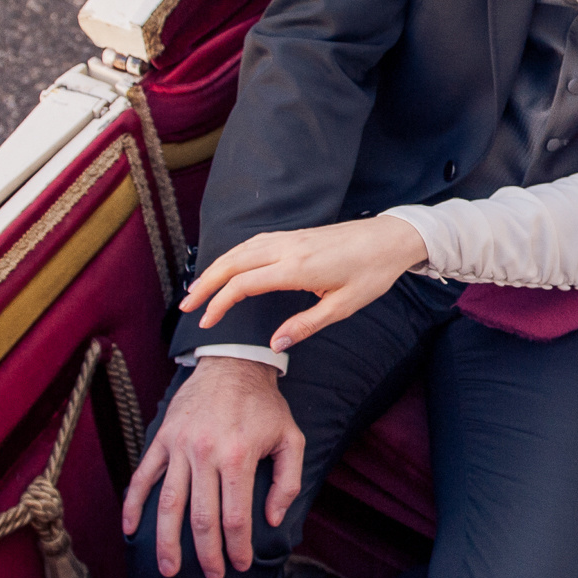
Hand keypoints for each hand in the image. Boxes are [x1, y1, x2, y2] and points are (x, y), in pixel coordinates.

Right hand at [119, 356, 305, 577]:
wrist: (232, 362)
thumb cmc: (264, 405)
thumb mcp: (290, 439)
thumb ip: (288, 482)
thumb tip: (272, 520)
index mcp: (238, 456)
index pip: (235, 517)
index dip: (237, 547)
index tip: (240, 566)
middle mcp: (204, 453)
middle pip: (201, 518)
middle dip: (206, 554)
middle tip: (213, 577)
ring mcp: (178, 447)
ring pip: (168, 504)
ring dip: (166, 542)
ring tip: (168, 570)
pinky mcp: (161, 439)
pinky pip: (142, 477)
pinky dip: (133, 506)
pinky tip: (131, 531)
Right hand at [180, 216, 427, 352]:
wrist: (391, 238)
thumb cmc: (371, 274)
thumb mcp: (343, 306)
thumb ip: (306, 325)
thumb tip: (274, 344)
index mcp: (297, 268)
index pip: (244, 285)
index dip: (220, 304)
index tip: (206, 323)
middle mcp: (288, 247)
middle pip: (232, 262)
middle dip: (205, 284)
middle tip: (185, 306)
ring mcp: (290, 237)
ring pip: (241, 249)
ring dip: (216, 267)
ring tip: (198, 289)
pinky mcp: (295, 234)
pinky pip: (255, 242)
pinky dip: (234, 255)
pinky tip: (228, 266)